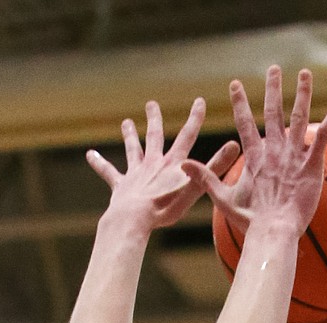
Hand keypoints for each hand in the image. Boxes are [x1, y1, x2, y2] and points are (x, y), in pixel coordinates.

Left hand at [86, 100, 239, 232]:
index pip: (187, 136)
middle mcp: (153, 163)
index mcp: (172, 164)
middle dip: (154, 119)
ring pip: (132, 150)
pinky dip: (99, 163)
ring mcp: (135, 173)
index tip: (199, 101)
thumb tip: (236, 146)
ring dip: (129, 136)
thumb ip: (216, 167)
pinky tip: (90, 155)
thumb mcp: (196, 187)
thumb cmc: (166, 207)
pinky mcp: (120, 185)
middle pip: (154, 136)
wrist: (135, 218)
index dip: (195, 118)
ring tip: (126, 123)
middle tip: (151, 103)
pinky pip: (108, 172)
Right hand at [204, 67, 326, 239]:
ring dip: (302, 93)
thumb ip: (206, 178)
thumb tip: (183, 166)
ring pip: (299, 117)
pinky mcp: (310, 165)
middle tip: (273, 69)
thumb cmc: (250, 221)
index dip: (240, 103)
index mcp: (254, 157)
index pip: (244, 123)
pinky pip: (324, 136)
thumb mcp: (223, 198)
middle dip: (273, 89)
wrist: (273, 231)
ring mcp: (292, 156)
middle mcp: (273, 151)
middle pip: (273, 112)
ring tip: (305, 73)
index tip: (235, 84)